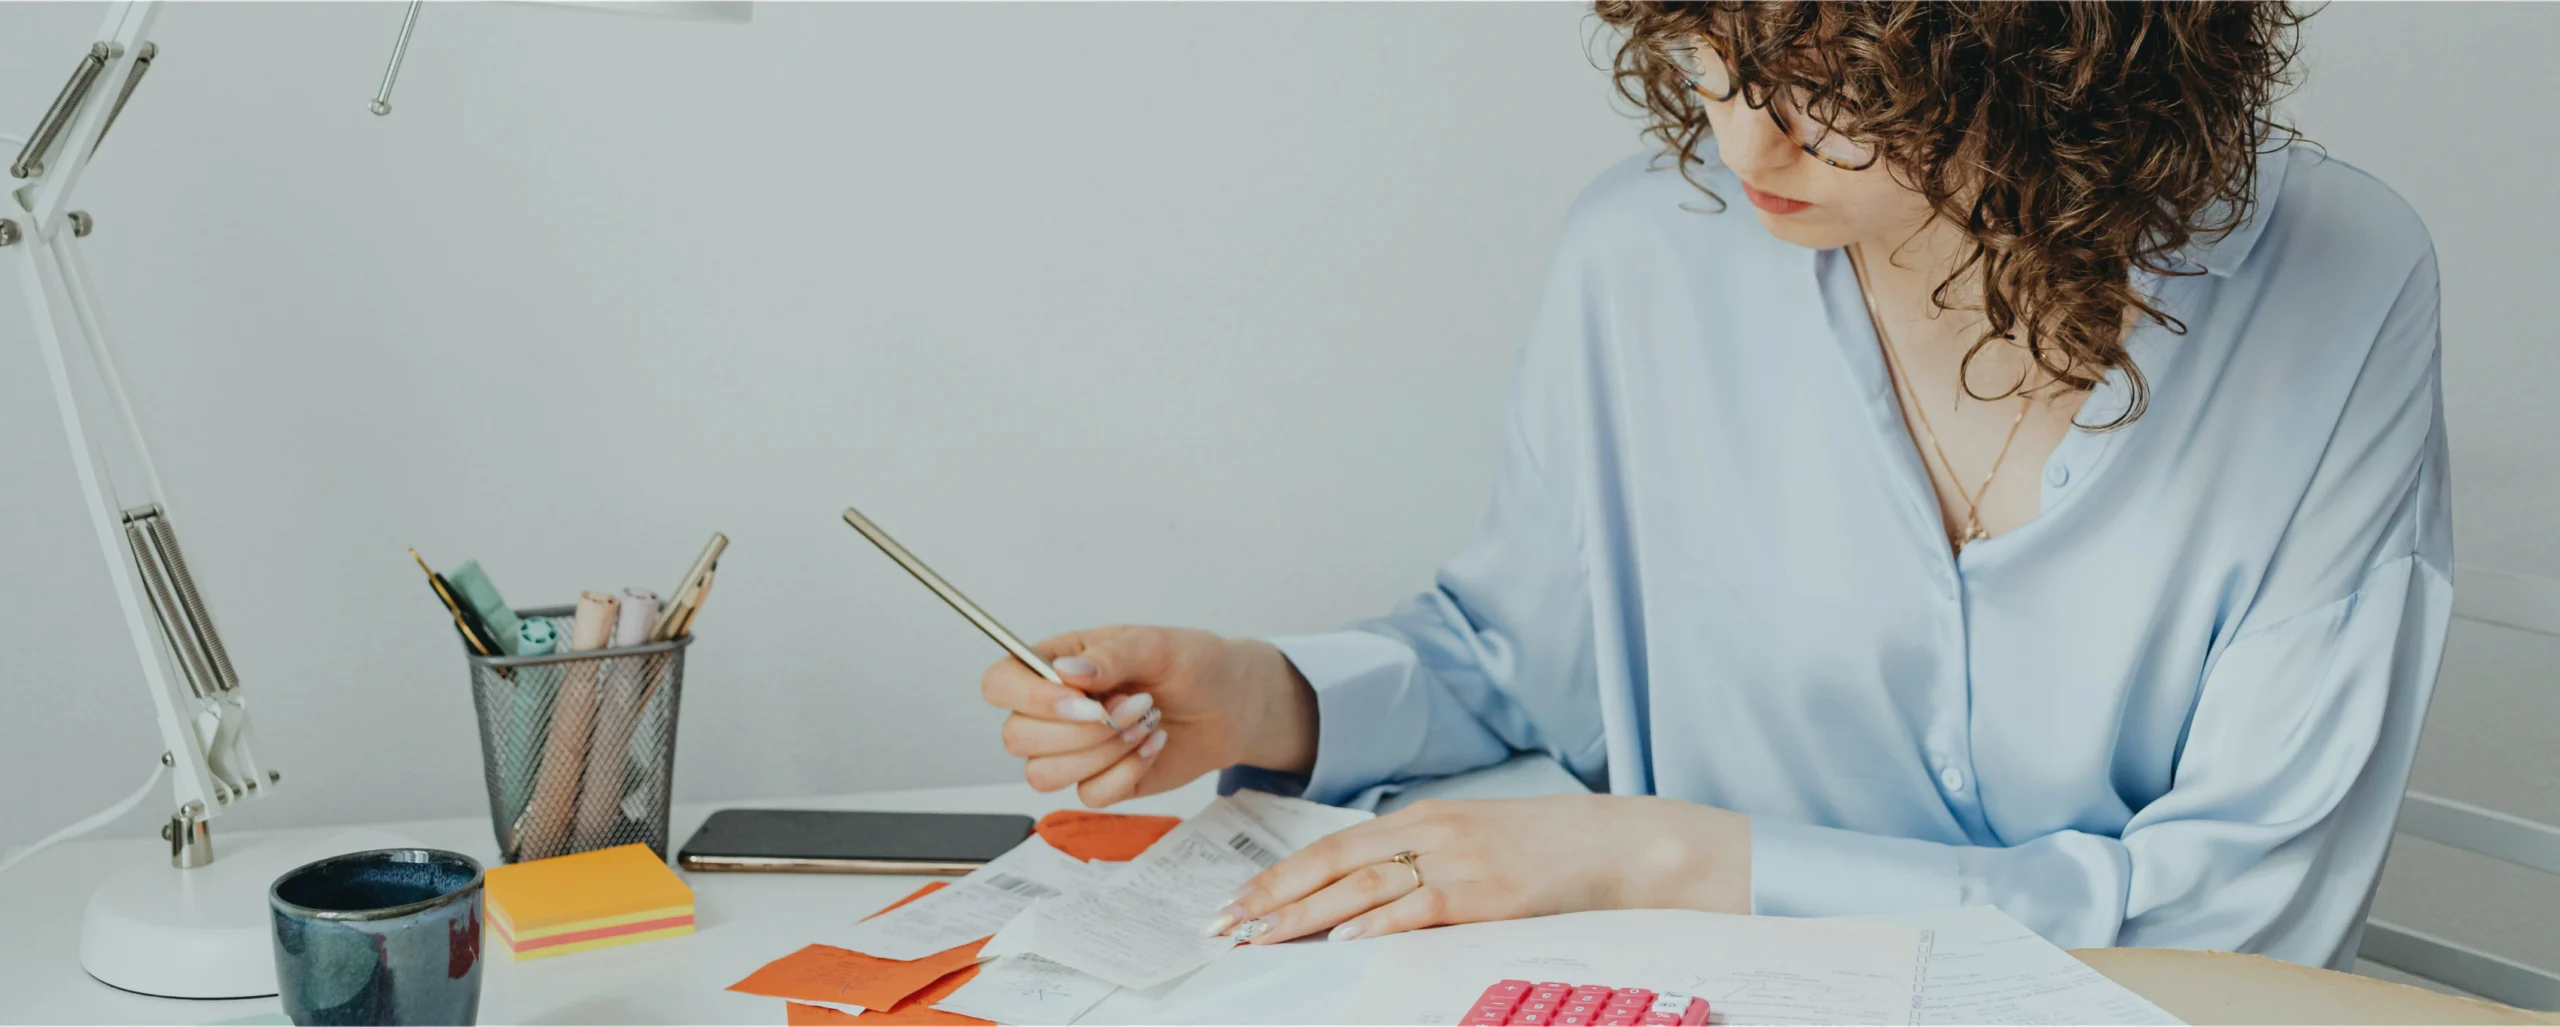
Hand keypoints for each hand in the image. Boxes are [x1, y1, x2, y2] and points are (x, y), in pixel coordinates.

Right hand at [981, 626, 1319, 807]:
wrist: (1232, 706)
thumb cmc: (1194, 665)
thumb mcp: (1157, 645)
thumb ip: (1111, 656)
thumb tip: (1065, 673)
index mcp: (1055, 664)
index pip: (1000, 683)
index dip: (1029, 698)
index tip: (1084, 701)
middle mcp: (1054, 709)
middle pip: (1016, 737)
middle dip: (1082, 730)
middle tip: (1135, 705)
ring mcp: (1073, 749)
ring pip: (1043, 774)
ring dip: (1102, 753)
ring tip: (1146, 723)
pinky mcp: (1099, 781)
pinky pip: (1087, 796)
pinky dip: (1125, 774)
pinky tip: (1152, 747)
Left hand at [1210, 796, 1749, 943]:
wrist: (1621, 842)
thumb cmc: (1548, 848)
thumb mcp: (1474, 838)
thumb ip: (1420, 856)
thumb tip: (1364, 895)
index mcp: (1421, 816)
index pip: (1330, 848)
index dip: (1277, 877)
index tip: (1236, 906)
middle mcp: (1429, 831)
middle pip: (1331, 866)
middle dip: (1271, 899)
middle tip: (1225, 928)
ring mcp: (1456, 859)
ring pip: (1361, 889)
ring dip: (1302, 917)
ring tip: (1260, 939)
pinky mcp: (1486, 892)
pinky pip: (1418, 908)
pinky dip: (1376, 926)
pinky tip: (1340, 942)